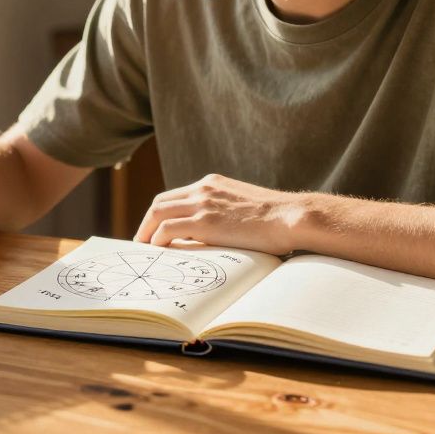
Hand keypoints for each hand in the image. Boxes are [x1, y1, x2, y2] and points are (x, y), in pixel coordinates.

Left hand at [133, 174, 312, 254]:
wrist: (291, 217)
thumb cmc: (275, 219)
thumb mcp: (242, 206)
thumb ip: (222, 211)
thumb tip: (209, 233)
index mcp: (212, 183)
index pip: (174, 195)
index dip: (161, 213)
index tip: (155, 229)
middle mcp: (203, 188)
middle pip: (160, 202)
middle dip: (147, 222)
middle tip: (144, 240)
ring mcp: (203, 203)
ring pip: (158, 213)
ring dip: (147, 232)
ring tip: (146, 248)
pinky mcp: (205, 221)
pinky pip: (168, 229)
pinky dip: (158, 239)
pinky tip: (159, 250)